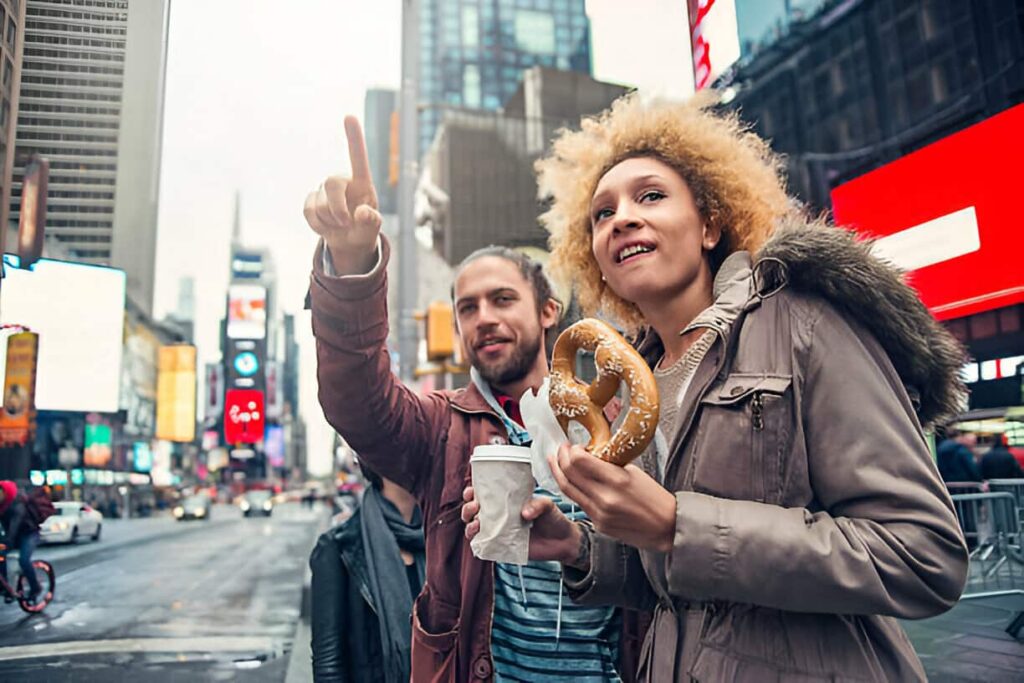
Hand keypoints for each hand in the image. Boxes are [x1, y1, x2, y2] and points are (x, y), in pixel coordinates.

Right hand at [303, 116, 381, 274]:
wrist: (349, 240)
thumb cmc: (364, 228)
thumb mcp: (373, 227)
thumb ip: (371, 220)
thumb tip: (361, 214)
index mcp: (362, 182)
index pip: (358, 157)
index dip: (353, 138)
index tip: (349, 116)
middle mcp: (342, 180)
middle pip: (332, 183)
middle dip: (338, 208)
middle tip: (347, 223)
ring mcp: (324, 189)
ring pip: (320, 204)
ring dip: (331, 221)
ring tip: (340, 225)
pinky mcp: (311, 200)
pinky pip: (309, 211)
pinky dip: (318, 225)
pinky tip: (327, 226)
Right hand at [462, 486, 582, 564]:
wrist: (563, 541)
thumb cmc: (553, 519)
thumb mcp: (547, 505)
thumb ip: (538, 505)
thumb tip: (524, 513)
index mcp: (505, 503)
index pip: (483, 496)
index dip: (472, 493)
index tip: (471, 490)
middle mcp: (499, 518)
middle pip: (473, 513)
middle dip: (467, 508)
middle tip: (475, 505)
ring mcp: (500, 533)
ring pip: (475, 530)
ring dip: (470, 526)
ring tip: (476, 522)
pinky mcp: (503, 548)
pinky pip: (485, 547)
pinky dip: (479, 543)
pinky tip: (479, 538)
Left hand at [549, 443, 675, 552]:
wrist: (667, 527)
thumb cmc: (654, 497)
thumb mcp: (634, 472)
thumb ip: (609, 465)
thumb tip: (588, 455)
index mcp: (617, 480)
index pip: (580, 461)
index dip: (572, 450)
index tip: (574, 446)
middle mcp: (605, 497)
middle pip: (569, 474)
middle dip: (560, 458)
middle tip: (560, 450)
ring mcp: (599, 513)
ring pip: (568, 489)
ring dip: (558, 473)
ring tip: (555, 461)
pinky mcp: (598, 524)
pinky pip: (579, 503)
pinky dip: (572, 489)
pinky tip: (571, 481)